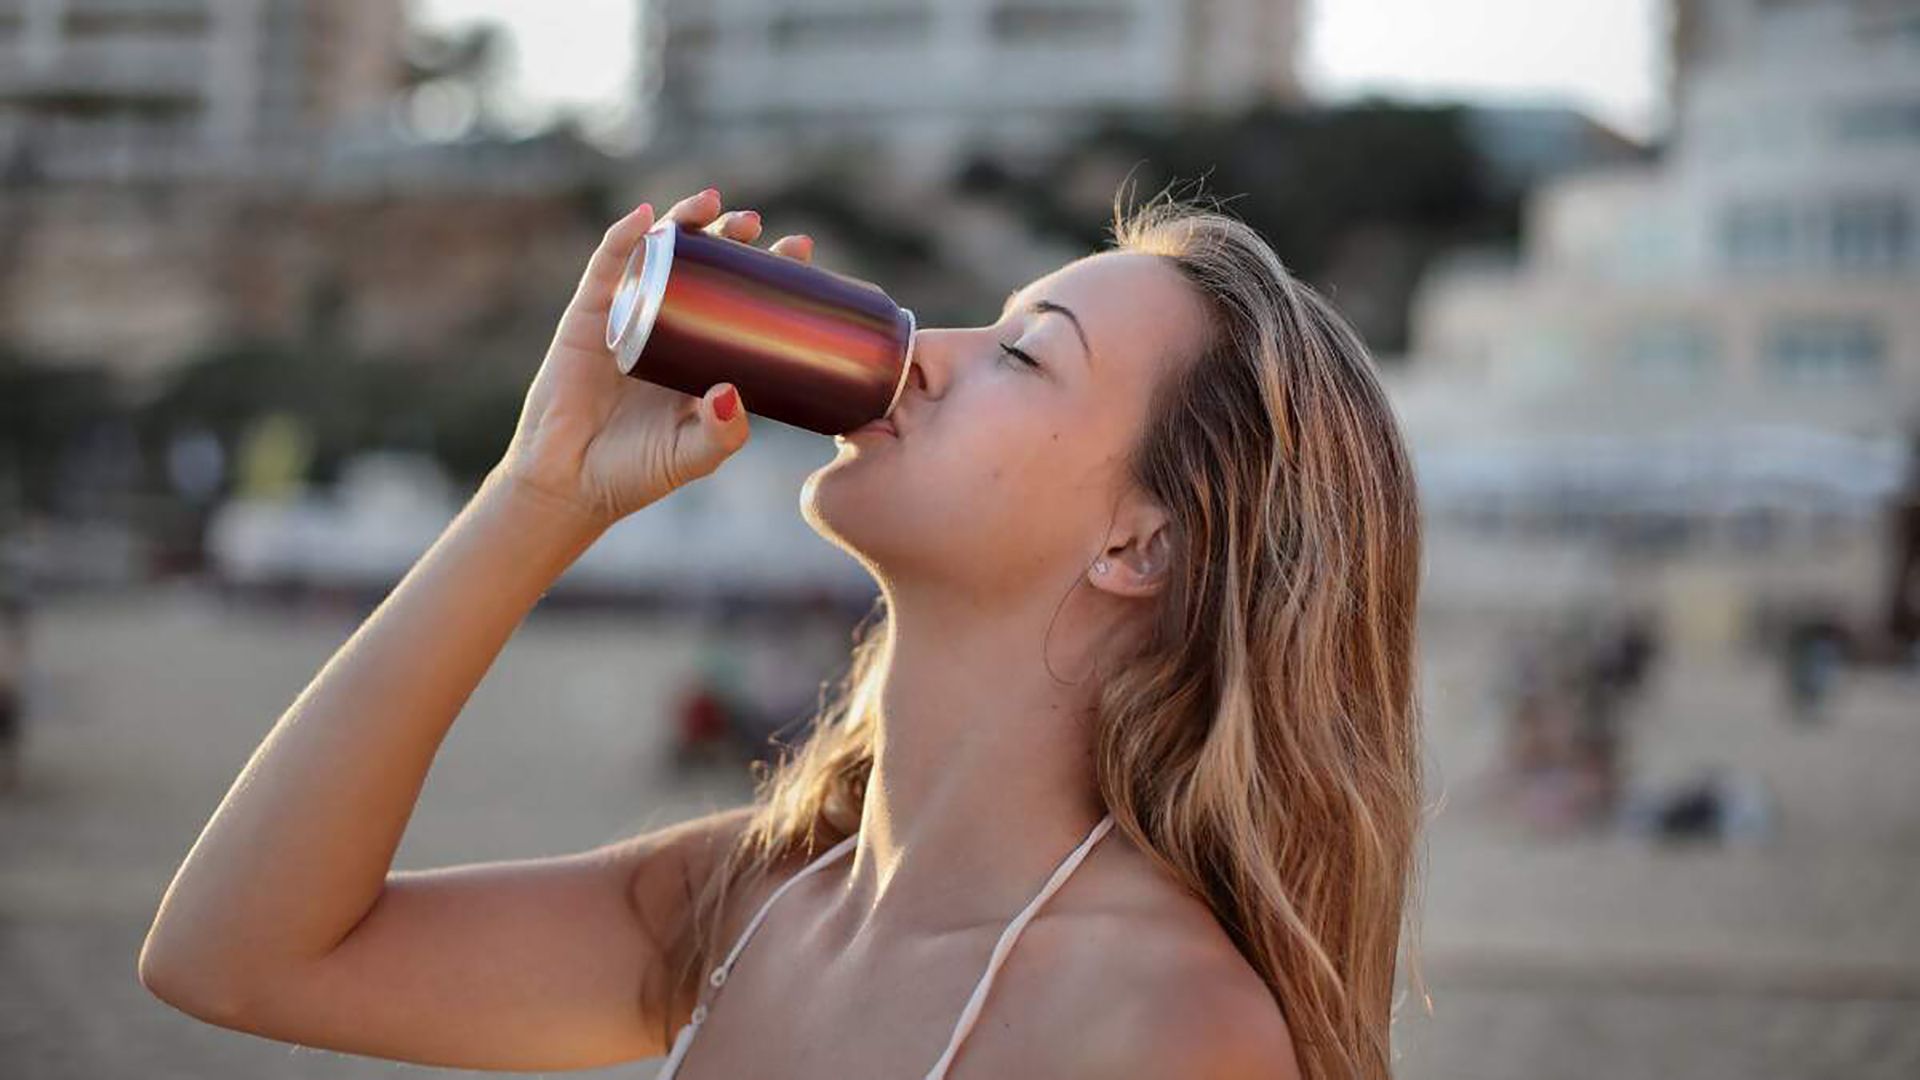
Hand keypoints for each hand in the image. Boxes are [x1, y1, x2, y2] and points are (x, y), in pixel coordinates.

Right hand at [490, 187, 815, 530]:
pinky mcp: (588, 317)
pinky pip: (606, 269)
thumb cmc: (636, 471)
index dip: (769, 271)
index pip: (742, 300)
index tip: (798, 250)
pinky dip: (623, 238)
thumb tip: (732, 393)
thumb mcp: (693, 455)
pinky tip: (645, 217)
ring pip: (660, 255)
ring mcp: (628, 316)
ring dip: (685, 222)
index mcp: (703, 355)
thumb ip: (720, 433)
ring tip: (713, 203)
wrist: (569, 484)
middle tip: (756, 225)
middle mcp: (669, 327)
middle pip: (706, 266)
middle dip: (732, 238)